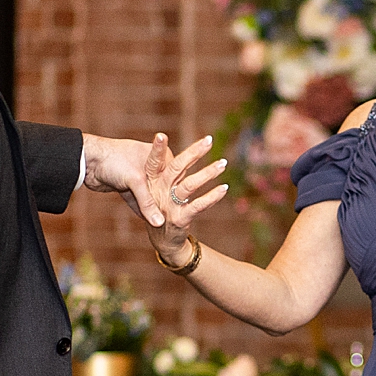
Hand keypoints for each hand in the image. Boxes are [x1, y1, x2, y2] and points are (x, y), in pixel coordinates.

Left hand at [82, 133, 170, 226]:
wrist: (87, 159)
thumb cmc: (115, 159)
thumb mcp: (135, 180)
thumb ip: (148, 202)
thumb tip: (159, 223)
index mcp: (161, 156)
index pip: (177, 177)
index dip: (179, 193)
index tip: (184, 209)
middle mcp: (153, 166)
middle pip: (164, 189)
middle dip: (166, 203)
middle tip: (172, 219)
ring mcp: (140, 176)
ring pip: (151, 196)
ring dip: (153, 208)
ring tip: (162, 224)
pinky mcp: (128, 186)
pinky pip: (139, 201)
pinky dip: (142, 210)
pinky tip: (149, 222)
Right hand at [145, 135, 229, 263]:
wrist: (162, 240)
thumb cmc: (162, 208)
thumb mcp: (159, 189)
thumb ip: (169, 173)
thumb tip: (180, 151)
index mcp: (152, 183)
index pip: (154, 163)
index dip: (157, 149)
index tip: (161, 135)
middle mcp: (158, 193)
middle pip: (176, 169)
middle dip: (193, 153)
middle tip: (209, 140)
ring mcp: (168, 206)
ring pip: (189, 185)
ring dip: (208, 173)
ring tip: (223, 163)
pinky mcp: (179, 219)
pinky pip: (199, 205)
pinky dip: (213, 196)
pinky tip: (224, 188)